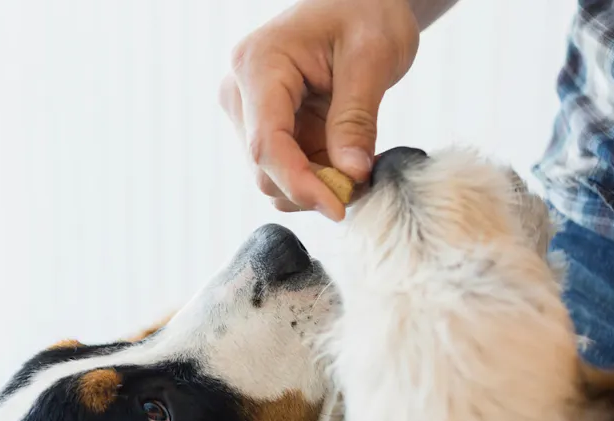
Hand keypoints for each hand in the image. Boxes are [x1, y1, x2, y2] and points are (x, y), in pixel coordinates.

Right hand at [220, 0, 419, 220]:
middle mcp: (240, 92)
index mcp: (259, 65)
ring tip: (356, 162)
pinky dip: (315, 179)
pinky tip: (342, 159)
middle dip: (313, 188)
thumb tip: (350, 176)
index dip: (299, 185)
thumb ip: (357, 119)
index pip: (267, 145)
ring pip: (272, 179)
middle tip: (363, 180)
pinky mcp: (262, 129)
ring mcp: (247, 114)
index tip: (338, 207)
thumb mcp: (373, 58)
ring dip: (316, 186)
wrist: (358, 4)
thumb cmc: (367, 13)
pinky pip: (283, 173)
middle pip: (265, 170)